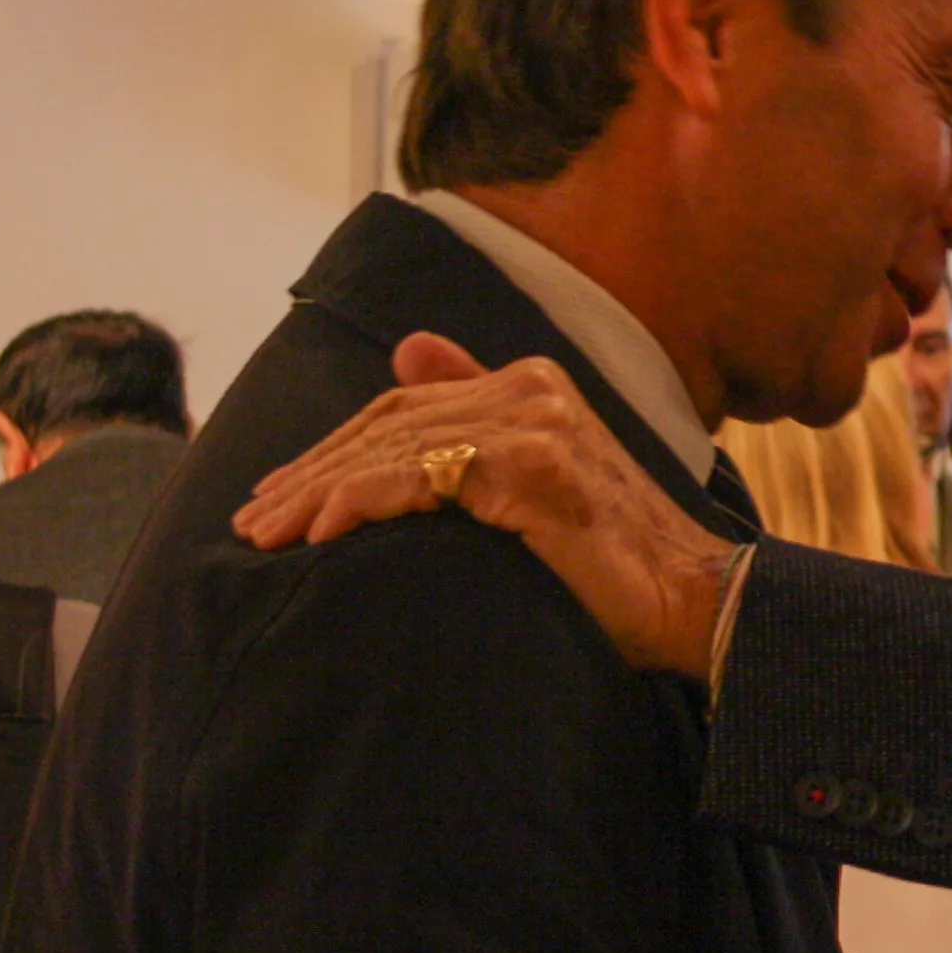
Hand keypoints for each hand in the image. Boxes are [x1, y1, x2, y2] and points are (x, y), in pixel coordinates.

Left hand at [232, 334, 737, 675]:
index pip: (407, 405)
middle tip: (252, 521)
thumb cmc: (619, 562)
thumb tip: (410, 350)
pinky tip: (320, 533)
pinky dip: (361, 502)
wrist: (698, 602)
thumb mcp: (539, 480)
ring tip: (267, 536)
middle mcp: (533, 389)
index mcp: (534, 383)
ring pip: (396, 449)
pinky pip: (421, 477)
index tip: (279, 495)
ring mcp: (535, 424)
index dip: (335, 449)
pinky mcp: (532, 467)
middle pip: (391, 422)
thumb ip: (477, 414)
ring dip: (318, 493)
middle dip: (310, 472)